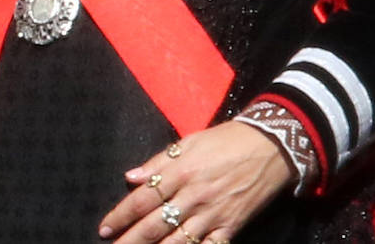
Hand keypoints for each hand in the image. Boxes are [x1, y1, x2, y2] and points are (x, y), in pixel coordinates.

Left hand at [98, 121, 290, 242]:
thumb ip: (158, 161)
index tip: (105, 228)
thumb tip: (131, 177)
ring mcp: (213, 214)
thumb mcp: (189, 142)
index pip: (142, 199)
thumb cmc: (225, 141)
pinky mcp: (231, 227)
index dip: (121, 215)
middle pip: (154, 224)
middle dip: (130, 240)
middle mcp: (193, 196)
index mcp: (180, 171)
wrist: (270, 147)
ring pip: (177, 241)